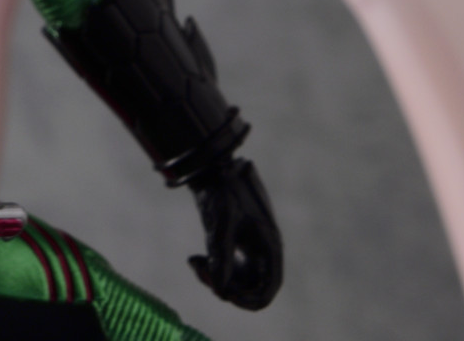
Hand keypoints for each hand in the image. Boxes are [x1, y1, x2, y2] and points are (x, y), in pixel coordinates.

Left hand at [187, 157, 282, 310]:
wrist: (210, 163)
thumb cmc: (221, 188)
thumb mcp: (222, 223)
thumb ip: (222, 258)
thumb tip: (221, 292)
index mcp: (269, 244)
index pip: (269, 288)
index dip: (251, 300)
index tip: (227, 296)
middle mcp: (263, 248)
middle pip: (252, 287)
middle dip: (228, 288)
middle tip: (204, 274)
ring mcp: (249, 245)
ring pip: (238, 279)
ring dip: (218, 279)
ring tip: (196, 264)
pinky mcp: (235, 241)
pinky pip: (228, 267)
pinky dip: (213, 268)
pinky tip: (195, 259)